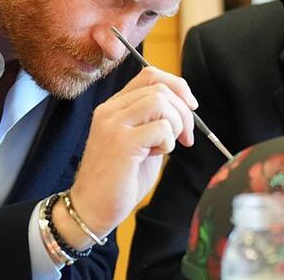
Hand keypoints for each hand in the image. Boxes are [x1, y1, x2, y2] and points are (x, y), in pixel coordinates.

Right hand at [65, 67, 196, 240]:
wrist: (92, 209)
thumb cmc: (120, 179)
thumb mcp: (141, 141)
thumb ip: (155, 121)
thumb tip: (185, 107)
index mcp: (114, 106)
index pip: (150, 75)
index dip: (177, 86)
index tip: (190, 107)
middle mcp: (110, 110)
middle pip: (159, 87)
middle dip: (183, 111)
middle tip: (186, 137)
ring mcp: (114, 124)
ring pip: (160, 101)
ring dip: (176, 124)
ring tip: (167, 146)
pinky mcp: (122, 142)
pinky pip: (160, 127)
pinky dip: (168, 142)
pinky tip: (155, 156)